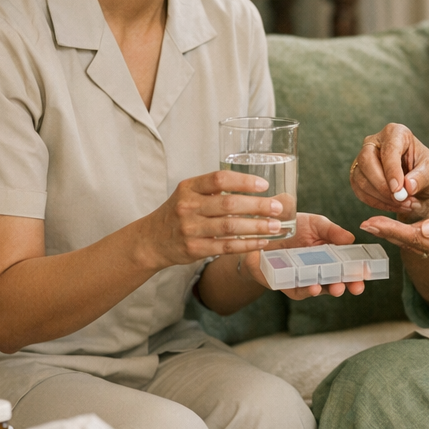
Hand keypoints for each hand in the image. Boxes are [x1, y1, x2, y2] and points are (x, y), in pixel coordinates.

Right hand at [140, 169, 285, 269]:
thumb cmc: (178, 213)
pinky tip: (261, 242)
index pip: (219, 179)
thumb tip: (255, 189)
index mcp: (189, 188)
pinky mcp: (194, 249)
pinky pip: (225, 247)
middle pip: (228, 204)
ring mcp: (190, 229)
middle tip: (277, 208)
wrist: (151, 240)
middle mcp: (188, 207)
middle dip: (257, 206)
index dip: (243, 181)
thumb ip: (214, 190)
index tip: (264, 185)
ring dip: (256, 227)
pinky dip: (246, 244)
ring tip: (275, 226)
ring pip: (230, 227)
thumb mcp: (189, 194)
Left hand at [240, 212, 365, 298]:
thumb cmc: (290, 227)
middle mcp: (321, 269)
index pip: (349, 264)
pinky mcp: (289, 285)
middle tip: (358, 286)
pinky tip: (314, 287)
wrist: (260, 235)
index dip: (360, 269)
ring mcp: (306, 279)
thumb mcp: (314, 223)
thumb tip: (351, 238)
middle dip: (350, 284)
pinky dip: (308, 290)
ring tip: (338, 287)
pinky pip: (300, 291)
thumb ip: (331, 230)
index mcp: (330, 254)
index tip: (369, 272)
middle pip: (340, 279)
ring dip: (331, 289)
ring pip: (322, 288)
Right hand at [350, 124, 428, 218]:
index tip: (399, 189)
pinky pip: (360, 191)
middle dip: (382, 185)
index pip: (389, 149)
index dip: (392, 170)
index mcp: (396, 133)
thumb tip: (408, 186)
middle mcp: (375, 142)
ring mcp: (363, 159)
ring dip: (381, 197)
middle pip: (367, 161)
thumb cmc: (428, 173)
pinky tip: (393, 206)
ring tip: (403, 205)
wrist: (422, 188)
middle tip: (400, 200)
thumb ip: (422, 177)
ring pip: (361, 178)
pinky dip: (376, 203)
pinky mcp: (358, 176)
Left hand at [360, 194, 428, 268]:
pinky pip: (425, 244)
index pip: (415, 237)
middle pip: (411, 243)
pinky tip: (398, 229)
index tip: (371, 222)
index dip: (391, 230)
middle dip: (386, 233)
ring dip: (395, 235)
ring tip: (375, 225)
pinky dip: (408, 236)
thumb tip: (423, 229)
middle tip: (364, 223)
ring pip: (416, 245)